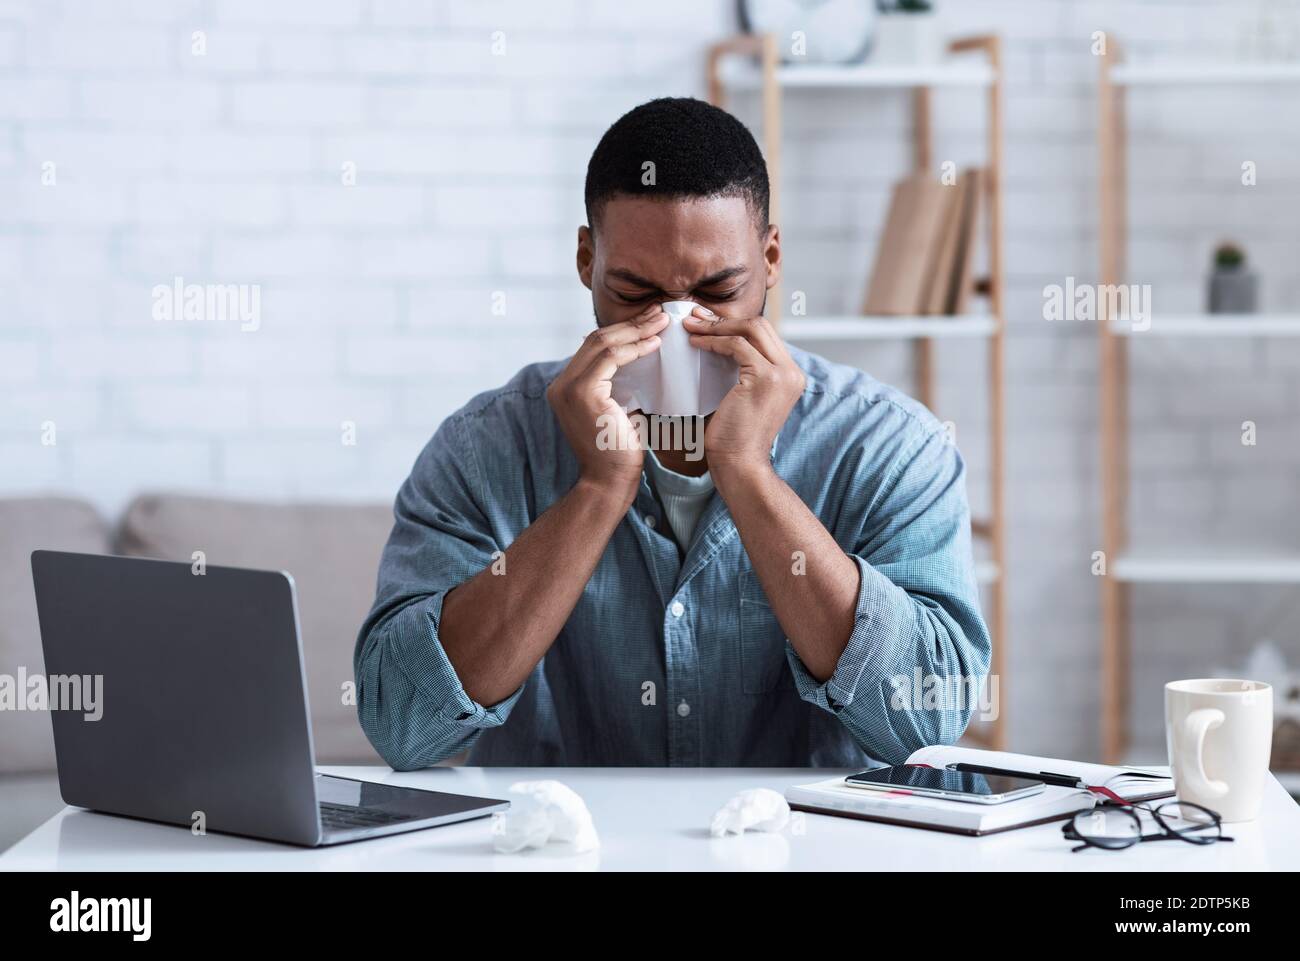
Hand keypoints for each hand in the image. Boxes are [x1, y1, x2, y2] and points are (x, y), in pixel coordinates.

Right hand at [547, 303, 667, 505]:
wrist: (609, 482)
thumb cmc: (619, 452)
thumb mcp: (617, 410)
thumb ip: (619, 387)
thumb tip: (641, 362)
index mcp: (566, 387)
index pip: (594, 347)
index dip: (623, 331)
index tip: (650, 322)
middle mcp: (561, 384)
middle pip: (596, 339)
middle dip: (631, 324)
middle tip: (659, 313)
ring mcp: (568, 388)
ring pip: (602, 343)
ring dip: (635, 330)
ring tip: (661, 322)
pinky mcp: (582, 393)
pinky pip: (609, 359)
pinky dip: (633, 348)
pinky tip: (654, 344)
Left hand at [684, 306, 804, 478]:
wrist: (740, 464)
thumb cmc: (734, 437)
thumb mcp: (744, 397)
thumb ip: (744, 372)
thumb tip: (721, 344)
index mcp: (790, 375)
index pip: (764, 335)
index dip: (734, 324)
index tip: (706, 322)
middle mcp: (792, 371)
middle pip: (761, 325)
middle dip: (725, 319)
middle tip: (695, 318)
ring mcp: (783, 374)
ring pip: (751, 329)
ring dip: (717, 326)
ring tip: (691, 327)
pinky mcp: (767, 378)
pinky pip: (737, 345)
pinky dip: (714, 340)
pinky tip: (696, 343)